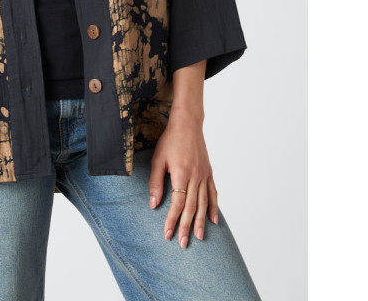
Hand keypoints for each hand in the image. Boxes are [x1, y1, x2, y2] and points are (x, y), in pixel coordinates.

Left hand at [148, 114, 218, 247]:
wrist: (187, 123)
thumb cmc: (170, 140)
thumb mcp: (158, 159)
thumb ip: (156, 182)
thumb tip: (153, 204)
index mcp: (181, 174)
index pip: (177, 204)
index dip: (172, 220)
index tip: (167, 234)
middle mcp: (195, 177)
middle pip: (191, 207)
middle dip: (187, 227)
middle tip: (183, 243)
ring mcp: (204, 175)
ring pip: (203, 203)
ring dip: (201, 221)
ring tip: (199, 237)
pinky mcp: (209, 172)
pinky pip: (212, 193)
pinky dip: (213, 207)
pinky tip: (214, 220)